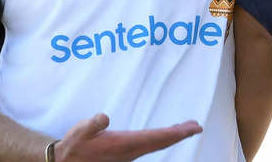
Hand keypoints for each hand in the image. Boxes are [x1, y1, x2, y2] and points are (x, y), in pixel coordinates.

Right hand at [54, 113, 201, 161]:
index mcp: (124, 144)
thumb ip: (92, 124)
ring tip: (186, 128)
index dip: (176, 133)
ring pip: (156, 144)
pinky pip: (149, 145)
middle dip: (180, 134)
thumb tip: (104, 117)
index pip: (157, 137)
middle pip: (161, 142)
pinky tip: (164, 135)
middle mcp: (130, 152)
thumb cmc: (74, 146)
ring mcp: (129, 155)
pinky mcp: (126, 154)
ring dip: (172, 136)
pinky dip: (161, 138)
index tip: (193, 127)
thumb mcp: (80, 132)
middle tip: (197, 126)